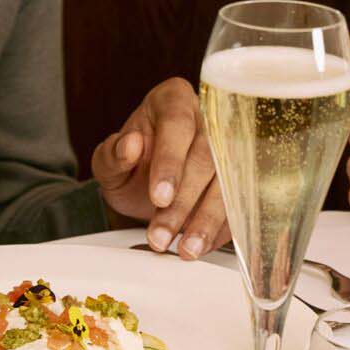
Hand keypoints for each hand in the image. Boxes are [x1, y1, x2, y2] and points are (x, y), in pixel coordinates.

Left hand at [90, 76, 228, 257]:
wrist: (145, 182)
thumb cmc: (129, 165)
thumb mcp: (108, 162)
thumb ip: (112, 155)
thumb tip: (130, 145)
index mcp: (173, 100)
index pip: (177, 126)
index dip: (170, 163)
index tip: (159, 197)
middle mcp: (207, 118)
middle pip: (207, 157)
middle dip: (185, 202)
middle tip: (163, 235)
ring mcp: (229, 145)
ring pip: (228, 182)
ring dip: (208, 220)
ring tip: (187, 249)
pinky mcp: (240, 175)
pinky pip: (239, 201)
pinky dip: (222, 228)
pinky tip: (202, 245)